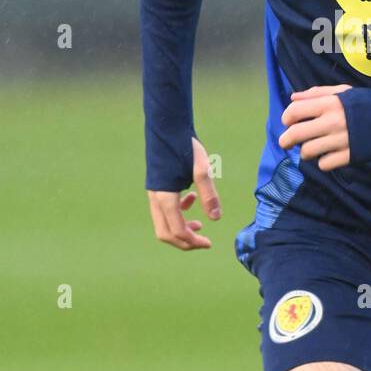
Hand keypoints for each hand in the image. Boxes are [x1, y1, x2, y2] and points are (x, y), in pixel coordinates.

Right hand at [147, 136, 221, 250]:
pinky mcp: (157, 186)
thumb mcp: (201, 169)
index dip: (193, 241)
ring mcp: (154, 193)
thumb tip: (216, 218)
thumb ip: (208, 194)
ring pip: (164, 223)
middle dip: (184, 241)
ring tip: (200, 225)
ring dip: (181, 228)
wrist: (167, 127)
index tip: (209, 243)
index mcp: (165, 197)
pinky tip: (192, 199)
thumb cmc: (184, 146)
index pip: (177, 231)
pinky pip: (164, 209)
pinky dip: (178, 213)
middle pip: (165, 233)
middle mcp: (155, 198)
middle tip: (204, 242)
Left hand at [279, 85, 351, 170]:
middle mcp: (332, 122)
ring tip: (313, 148)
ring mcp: (340, 141)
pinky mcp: (349, 156)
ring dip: (306, 152)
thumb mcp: (344, 91)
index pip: (294, 111)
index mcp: (330, 103)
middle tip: (286, 143)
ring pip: (307, 152)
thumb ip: (317, 93)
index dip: (286, 118)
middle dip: (285, 140)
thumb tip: (293, 97)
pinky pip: (324, 164)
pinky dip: (323, 161)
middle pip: (295, 134)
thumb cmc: (368, 104)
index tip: (289, 122)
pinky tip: (329, 155)